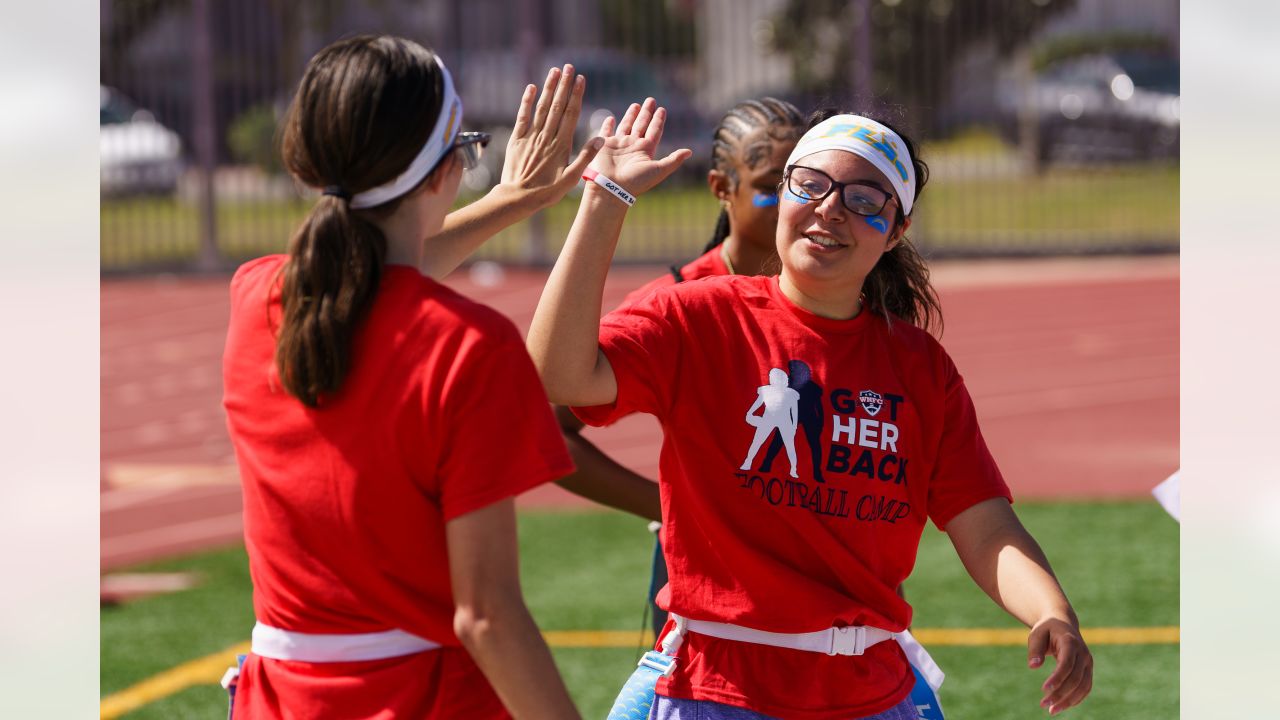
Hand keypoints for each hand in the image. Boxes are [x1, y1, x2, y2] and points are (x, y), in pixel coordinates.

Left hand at [499, 64, 604, 208]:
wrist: (518, 197)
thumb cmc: (547, 192)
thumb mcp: (571, 179)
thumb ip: (586, 158)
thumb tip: (601, 139)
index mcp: (561, 145)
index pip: (571, 114)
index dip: (576, 95)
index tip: (581, 79)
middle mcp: (547, 137)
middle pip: (557, 106)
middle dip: (564, 85)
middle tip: (569, 67)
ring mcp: (531, 136)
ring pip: (541, 107)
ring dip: (548, 88)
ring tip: (554, 71)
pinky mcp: (517, 140)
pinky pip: (523, 117)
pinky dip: (527, 101)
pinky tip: (531, 87)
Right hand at [589, 97, 690, 196]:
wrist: (612, 189)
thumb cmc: (636, 182)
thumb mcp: (659, 170)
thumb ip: (673, 160)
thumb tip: (690, 152)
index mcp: (646, 150)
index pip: (654, 131)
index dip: (658, 120)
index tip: (662, 109)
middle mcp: (633, 146)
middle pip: (642, 125)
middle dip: (646, 113)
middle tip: (651, 100)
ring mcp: (619, 145)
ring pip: (626, 126)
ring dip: (631, 116)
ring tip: (636, 105)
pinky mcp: (604, 145)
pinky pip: (606, 132)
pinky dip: (608, 125)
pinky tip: (611, 118)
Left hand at [1028, 616, 1093, 714]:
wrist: (1062, 623)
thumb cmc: (1046, 629)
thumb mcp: (1037, 634)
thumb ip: (1035, 649)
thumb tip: (1033, 666)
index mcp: (1070, 642)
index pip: (1067, 664)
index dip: (1057, 678)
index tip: (1043, 690)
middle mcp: (1083, 653)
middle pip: (1075, 678)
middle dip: (1060, 693)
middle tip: (1043, 705)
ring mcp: (1088, 662)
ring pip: (1083, 686)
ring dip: (1068, 701)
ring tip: (1051, 710)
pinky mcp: (1088, 670)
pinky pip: (1085, 688)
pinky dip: (1075, 699)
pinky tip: (1061, 706)